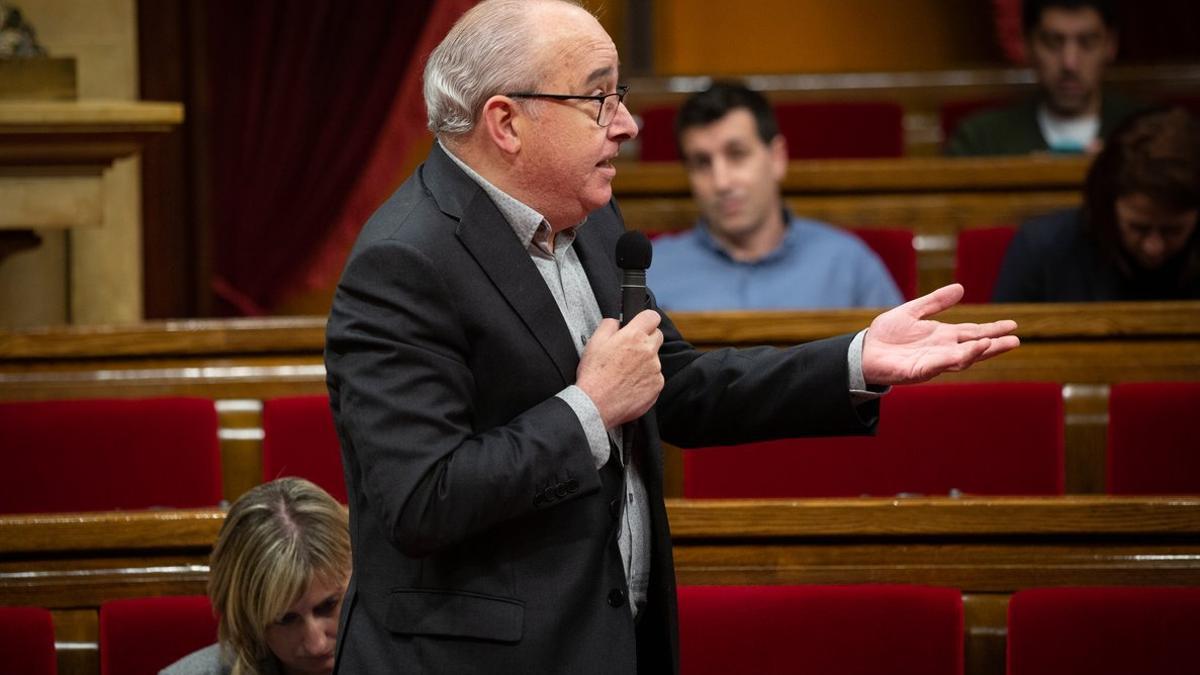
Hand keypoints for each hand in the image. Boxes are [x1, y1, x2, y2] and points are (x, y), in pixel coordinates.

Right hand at [576, 310, 664, 427]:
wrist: (596, 404)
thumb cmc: (593, 375)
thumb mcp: (594, 342)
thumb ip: (609, 325)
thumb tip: (616, 320)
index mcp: (634, 336)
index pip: (652, 317)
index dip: (646, 320)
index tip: (641, 325)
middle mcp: (648, 351)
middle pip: (657, 336)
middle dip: (646, 339)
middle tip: (630, 350)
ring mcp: (655, 369)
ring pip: (655, 359)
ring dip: (645, 362)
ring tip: (625, 373)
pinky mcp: (657, 386)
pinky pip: (655, 377)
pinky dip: (646, 379)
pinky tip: (630, 385)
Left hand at [862, 284, 1018, 385]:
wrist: (864, 350)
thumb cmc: (887, 334)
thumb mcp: (912, 311)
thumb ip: (935, 302)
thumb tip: (961, 288)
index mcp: (942, 336)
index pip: (973, 332)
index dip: (992, 329)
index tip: (1013, 325)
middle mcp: (942, 350)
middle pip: (974, 347)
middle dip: (994, 344)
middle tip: (1015, 340)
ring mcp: (932, 361)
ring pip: (962, 358)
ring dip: (979, 352)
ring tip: (996, 343)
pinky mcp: (919, 371)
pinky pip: (941, 364)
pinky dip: (956, 357)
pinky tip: (969, 350)